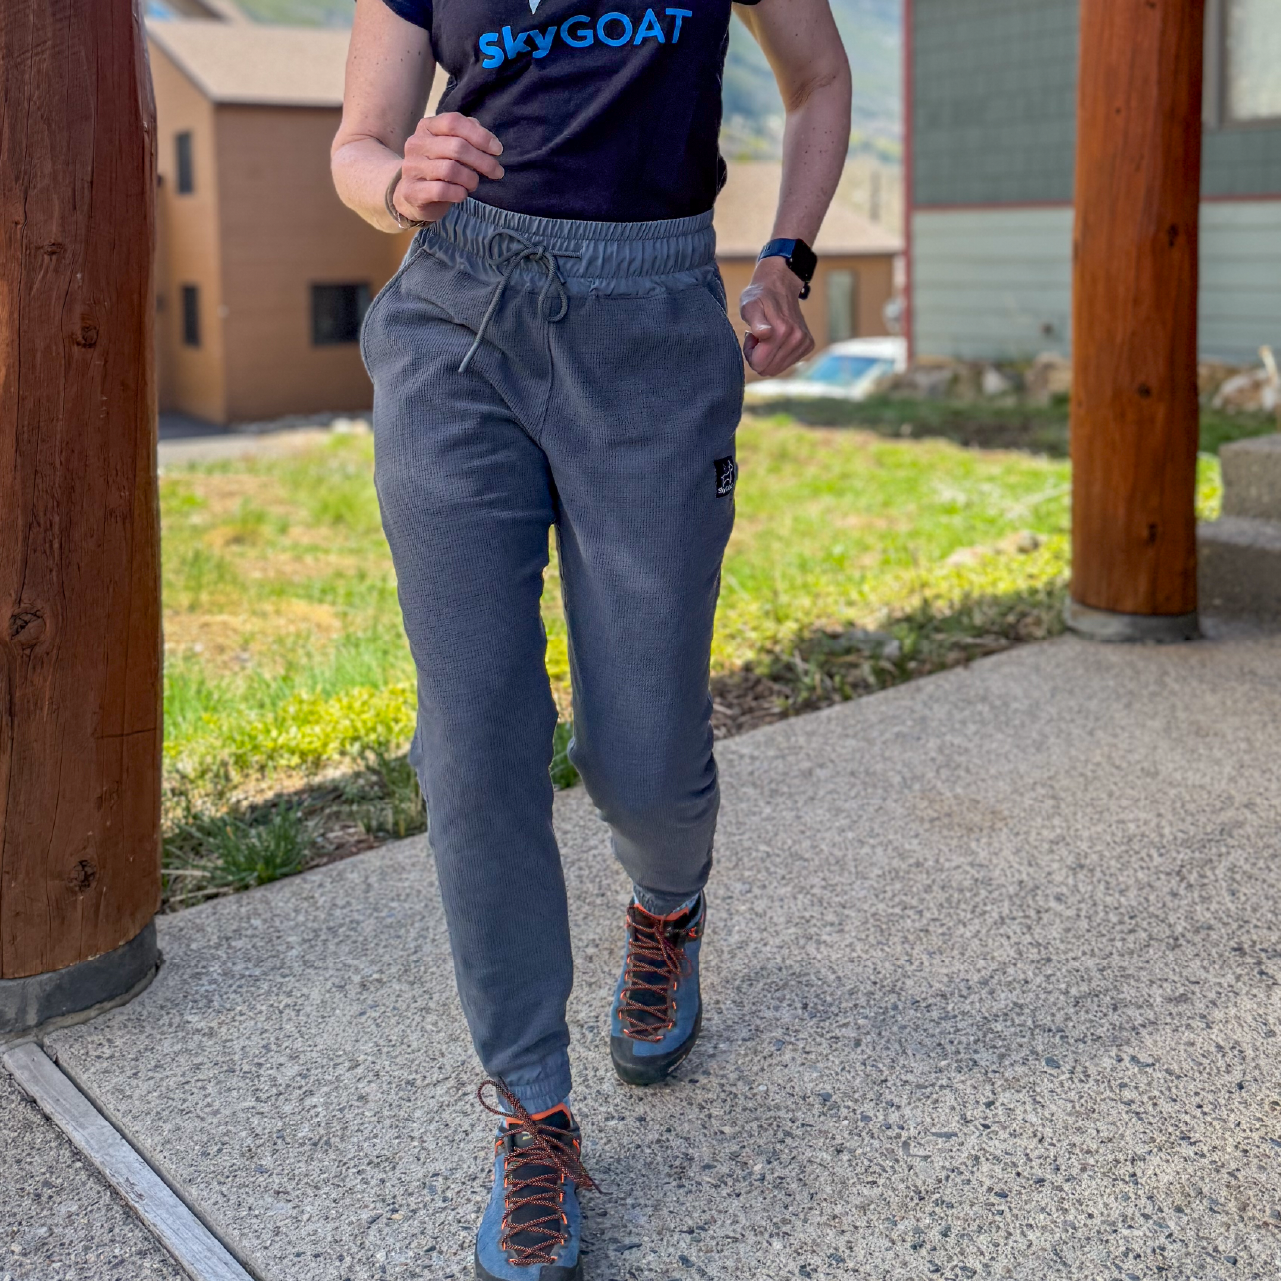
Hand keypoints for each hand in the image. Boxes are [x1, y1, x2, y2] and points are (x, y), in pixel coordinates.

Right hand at [395, 113, 504, 222]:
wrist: (412, 195)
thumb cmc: (439, 167)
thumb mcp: (451, 146)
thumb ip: (468, 136)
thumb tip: (489, 140)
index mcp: (427, 127)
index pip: (454, 122)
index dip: (480, 136)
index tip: (497, 150)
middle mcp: (416, 144)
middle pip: (456, 147)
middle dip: (483, 161)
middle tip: (497, 172)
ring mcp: (412, 167)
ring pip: (450, 169)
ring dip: (471, 179)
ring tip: (474, 184)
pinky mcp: (412, 191)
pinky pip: (442, 190)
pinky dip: (459, 193)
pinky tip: (462, 194)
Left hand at [739, 256, 814, 376]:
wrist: (779, 285)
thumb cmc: (759, 297)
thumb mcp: (749, 305)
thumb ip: (755, 321)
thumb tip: (765, 333)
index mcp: (781, 332)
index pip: (759, 365)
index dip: (750, 353)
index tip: (750, 336)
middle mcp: (797, 338)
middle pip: (769, 369)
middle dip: (759, 356)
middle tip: (757, 337)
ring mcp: (804, 342)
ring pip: (778, 368)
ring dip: (768, 355)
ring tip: (767, 335)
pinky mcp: (808, 344)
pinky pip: (788, 363)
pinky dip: (779, 353)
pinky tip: (776, 337)